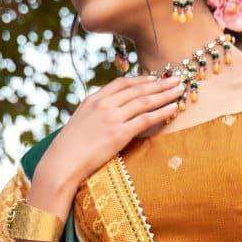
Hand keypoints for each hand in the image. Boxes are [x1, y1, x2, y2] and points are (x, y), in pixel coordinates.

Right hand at [37, 71, 184, 191]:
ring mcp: (112, 118)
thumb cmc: (69, 147)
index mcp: (93, 99)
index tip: (155, 78)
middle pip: (137, 89)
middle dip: (159, 83)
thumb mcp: (81, 122)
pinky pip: (146, 119)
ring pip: (145, 101)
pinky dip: (162, 112)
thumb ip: (95, 113)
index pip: (122, 83)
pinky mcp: (119, 134)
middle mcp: (104, 104)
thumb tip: (110, 113)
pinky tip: (173, 108)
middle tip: (176, 78)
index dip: (141, 79)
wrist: (62, 162)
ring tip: (179, 89)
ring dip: (165, 94)